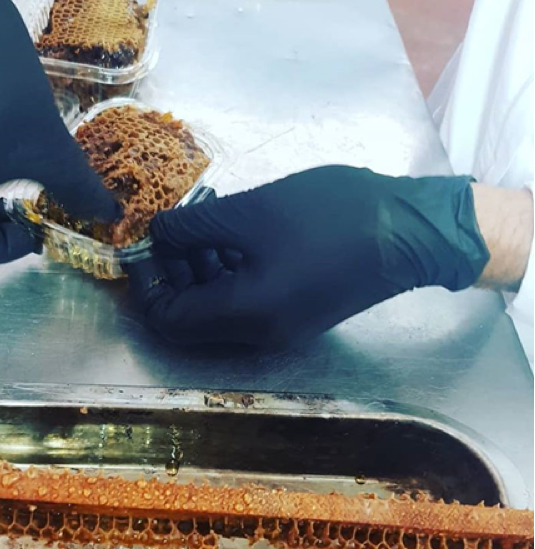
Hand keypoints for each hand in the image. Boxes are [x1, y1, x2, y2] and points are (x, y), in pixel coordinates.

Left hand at [128, 166, 489, 345]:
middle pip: (191, 317)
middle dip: (172, 274)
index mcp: (244, 315)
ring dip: (199, 272)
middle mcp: (258, 335)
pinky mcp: (296, 316)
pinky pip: (244, 305)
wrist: (409, 231)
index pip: (168, 319)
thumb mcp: (250, 213)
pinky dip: (228, 276)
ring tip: (202, 226)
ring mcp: (280, 330)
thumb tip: (155, 234)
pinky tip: (232, 238)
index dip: (144, 286)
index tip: (139, 248)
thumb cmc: (330, 217)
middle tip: (174, 229)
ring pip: (217, 311)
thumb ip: (192, 227)